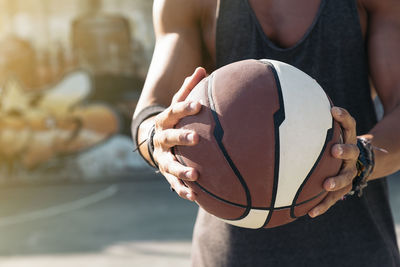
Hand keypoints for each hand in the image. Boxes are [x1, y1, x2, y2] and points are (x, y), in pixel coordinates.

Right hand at [152, 67, 205, 200]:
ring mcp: (162, 157)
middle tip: (196, 138)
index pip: (173, 111)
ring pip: (169, 164)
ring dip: (181, 171)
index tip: (199, 106)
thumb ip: (188, 90)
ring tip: (195, 176)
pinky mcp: (166, 173)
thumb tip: (201, 70)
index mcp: (165, 120)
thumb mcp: (177, 104)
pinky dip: (182, 190)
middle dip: (181, 138)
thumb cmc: (172, 121)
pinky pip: (173, 184)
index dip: (184, 108)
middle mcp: (161, 139)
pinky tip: (195, 196)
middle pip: (169, 137)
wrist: (152, 141)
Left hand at [309, 107, 359, 217]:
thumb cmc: (326, 144)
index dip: (343, 116)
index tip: (333, 110)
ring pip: (346, 177)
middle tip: (335, 150)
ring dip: (337, 180)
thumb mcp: (322, 132)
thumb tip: (275, 112)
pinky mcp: (343, 188)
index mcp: (345, 137)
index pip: (349, 124)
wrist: (350, 163)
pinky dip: (322, 205)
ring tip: (326, 185)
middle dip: (344, 150)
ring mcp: (348, 172)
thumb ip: (306, 124)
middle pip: (352, 151)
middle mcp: (350, 154)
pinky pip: (333, 199)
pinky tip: (310, 213)